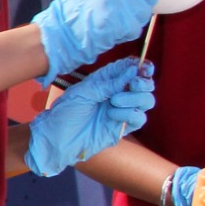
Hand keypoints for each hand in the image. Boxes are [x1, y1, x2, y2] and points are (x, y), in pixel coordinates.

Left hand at [27, 59, 156, 177]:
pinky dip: (129, 114)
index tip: (143, 67)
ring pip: (146, 100)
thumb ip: (109, 83)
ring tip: (114, 101)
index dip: (140, 67)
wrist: (57, 138)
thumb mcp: (85, 92)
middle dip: (143, 82)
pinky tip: (111, 115)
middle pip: (145, 85)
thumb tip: (133, 71)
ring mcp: (122, 110)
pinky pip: (140, 118)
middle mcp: (117, 94)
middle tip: (132, 84)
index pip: (130, 69)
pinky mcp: (123, 127)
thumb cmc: (65, 112)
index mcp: (106, 81)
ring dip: (134, 98)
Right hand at [34, 0, 158, 77]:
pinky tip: (112, 32)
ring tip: (115, 23)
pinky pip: (135, 28)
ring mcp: (118, 1)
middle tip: (126, 12)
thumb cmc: (75, 14)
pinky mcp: (121, 20)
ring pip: (144, 11)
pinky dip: (126, 34)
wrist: (61, 33)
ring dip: (133, 20)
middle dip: (141, 4)